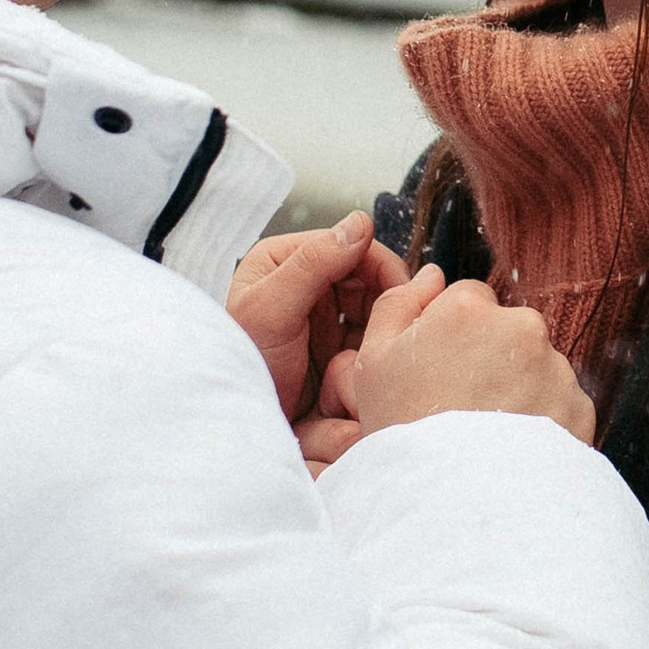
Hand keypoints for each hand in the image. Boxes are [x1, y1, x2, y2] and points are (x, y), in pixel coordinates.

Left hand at [227, 210, 410, 420]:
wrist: (247, 425)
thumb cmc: (246, 367)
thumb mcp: (271, 310)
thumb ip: (312, 264)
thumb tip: (360, 223)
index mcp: (282, 259)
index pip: (347, 245)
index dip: (379, 265)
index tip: (403, 292)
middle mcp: (303, 282)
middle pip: (365, 275)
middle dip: (386, 297)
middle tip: (402, 323)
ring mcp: (320, 315)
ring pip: (373, 306)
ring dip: (385, 323)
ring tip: (389, 344)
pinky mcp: (333, 346)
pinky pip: (369, 336)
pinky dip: (379, 345)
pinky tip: (378, 361)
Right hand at [333, 274, 596, 445]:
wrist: (456, 506)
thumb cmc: (406, 435)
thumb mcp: (372, 365)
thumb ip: (397, 305)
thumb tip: (430, 274)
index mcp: (469, 309)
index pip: (468, 299)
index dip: (451, 336)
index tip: (440, 372)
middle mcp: (522, 327)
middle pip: (506, 331)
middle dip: (490, 358)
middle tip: (461, 407)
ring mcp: (557, 367)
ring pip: (537, 366)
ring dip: (519, 389)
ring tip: (486, 436)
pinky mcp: (580, 407)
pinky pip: (561, 404)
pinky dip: (544, 421)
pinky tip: (512, 449)